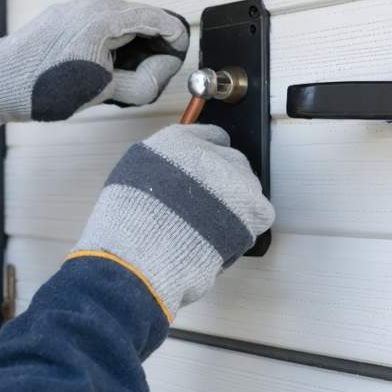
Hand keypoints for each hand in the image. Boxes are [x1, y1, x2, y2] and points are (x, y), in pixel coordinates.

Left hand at [0, 0, 188, 125]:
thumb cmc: (41, 87)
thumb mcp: (102, 91)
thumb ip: (142, 82)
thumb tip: (162, 73)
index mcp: (105, 18)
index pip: (160, 19)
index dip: (175, 42)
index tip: (175, 62)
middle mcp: (92, 3)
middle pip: (143, 18)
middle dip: (154, 45)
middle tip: (152, 75)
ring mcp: (76, 6)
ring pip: (122, 20)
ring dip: (132, 44)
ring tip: (125, 74)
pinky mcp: (65, 14)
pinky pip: (101, 21)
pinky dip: (112, 40)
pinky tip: (104, 65)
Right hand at [70, 124, 274, 319]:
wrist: (141, 254)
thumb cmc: (130, 225)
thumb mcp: (133, 177)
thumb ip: (162, 166)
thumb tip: (174, 173)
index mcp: (177, 142)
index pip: (212, 137)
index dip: (212, 159)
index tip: (210, 173)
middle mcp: (208, 153)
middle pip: (234, 162)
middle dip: (225, 185)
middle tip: (210, 210)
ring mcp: (233, 178)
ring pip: (248, 188)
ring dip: (237, 207)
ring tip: (213, 229)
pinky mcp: (251, 206)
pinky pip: (260, 213)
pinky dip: (246, 229)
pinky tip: (224, 240)